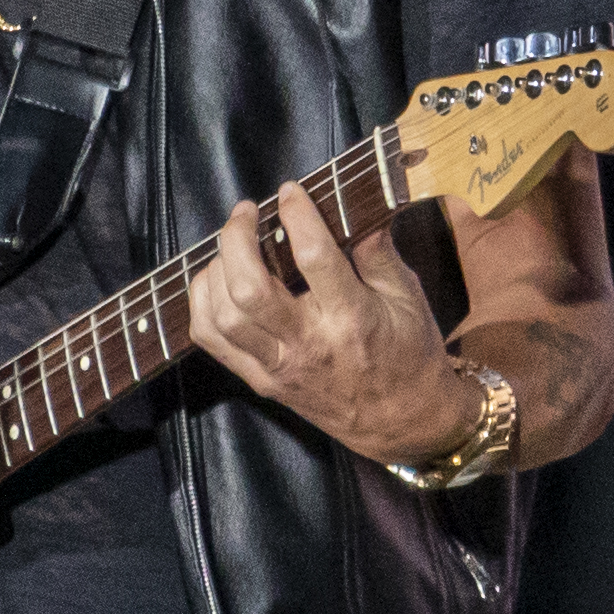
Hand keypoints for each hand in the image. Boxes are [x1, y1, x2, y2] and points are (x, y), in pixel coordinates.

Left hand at [186, 181, 482, 465]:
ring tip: (232, 244)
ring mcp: (279, 367)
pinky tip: (218, 280)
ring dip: (216, 269)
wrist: (402, 423)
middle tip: (247, 212)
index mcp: (351, 318)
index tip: (291, 191)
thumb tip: (356, 202)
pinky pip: (212, 341)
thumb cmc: (409, 353)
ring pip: (222, 316)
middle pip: (249, 288)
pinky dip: (203, 303)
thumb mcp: (407, 296)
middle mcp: (308, 344)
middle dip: (237, 238)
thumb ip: (377, 250)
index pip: (313, 257)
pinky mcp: (262, 381)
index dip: (296, 214)